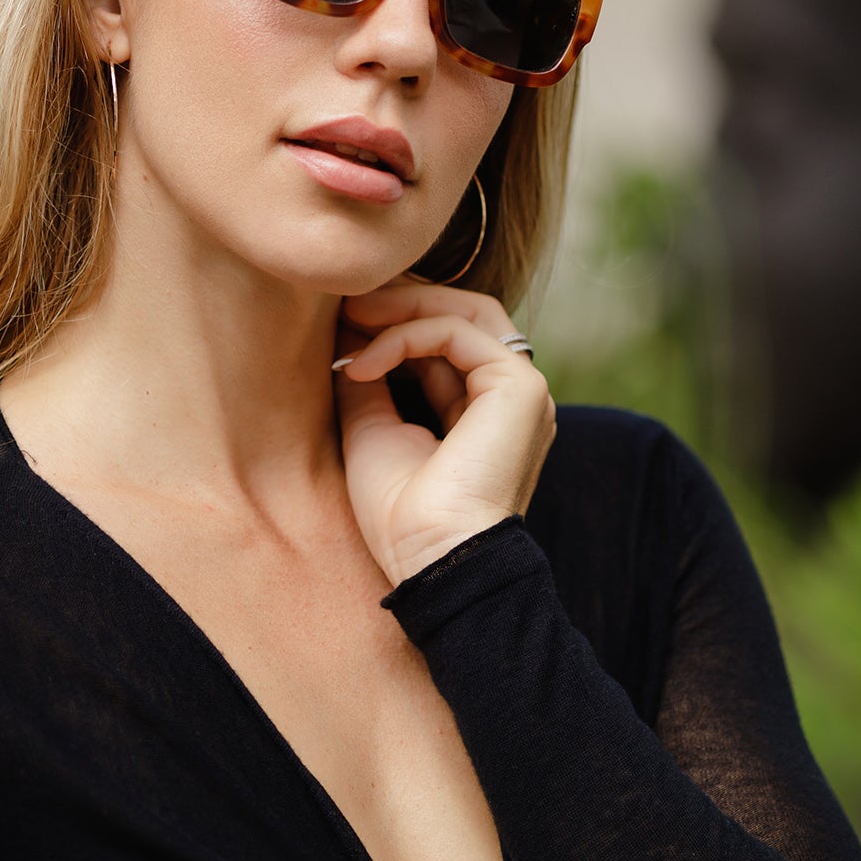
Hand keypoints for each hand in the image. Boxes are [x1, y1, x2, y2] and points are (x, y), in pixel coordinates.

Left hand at [333, 280, 556, 587]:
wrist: (431, 560)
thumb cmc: (400, 516)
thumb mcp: (372, 429)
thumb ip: (369, 376)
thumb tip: (346, 330)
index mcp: (483, 409)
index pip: (446, 337)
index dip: (395, 319)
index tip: (339, 317)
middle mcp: (508, 395)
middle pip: (463, 312)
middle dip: (402, 300)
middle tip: (345, 301)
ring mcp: (521, 388)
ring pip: (464, 311)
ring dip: (402, 307)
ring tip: (349, 315)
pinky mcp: (519, 387)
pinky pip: (456, 333)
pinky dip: (404, 337)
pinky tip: (363, 363)